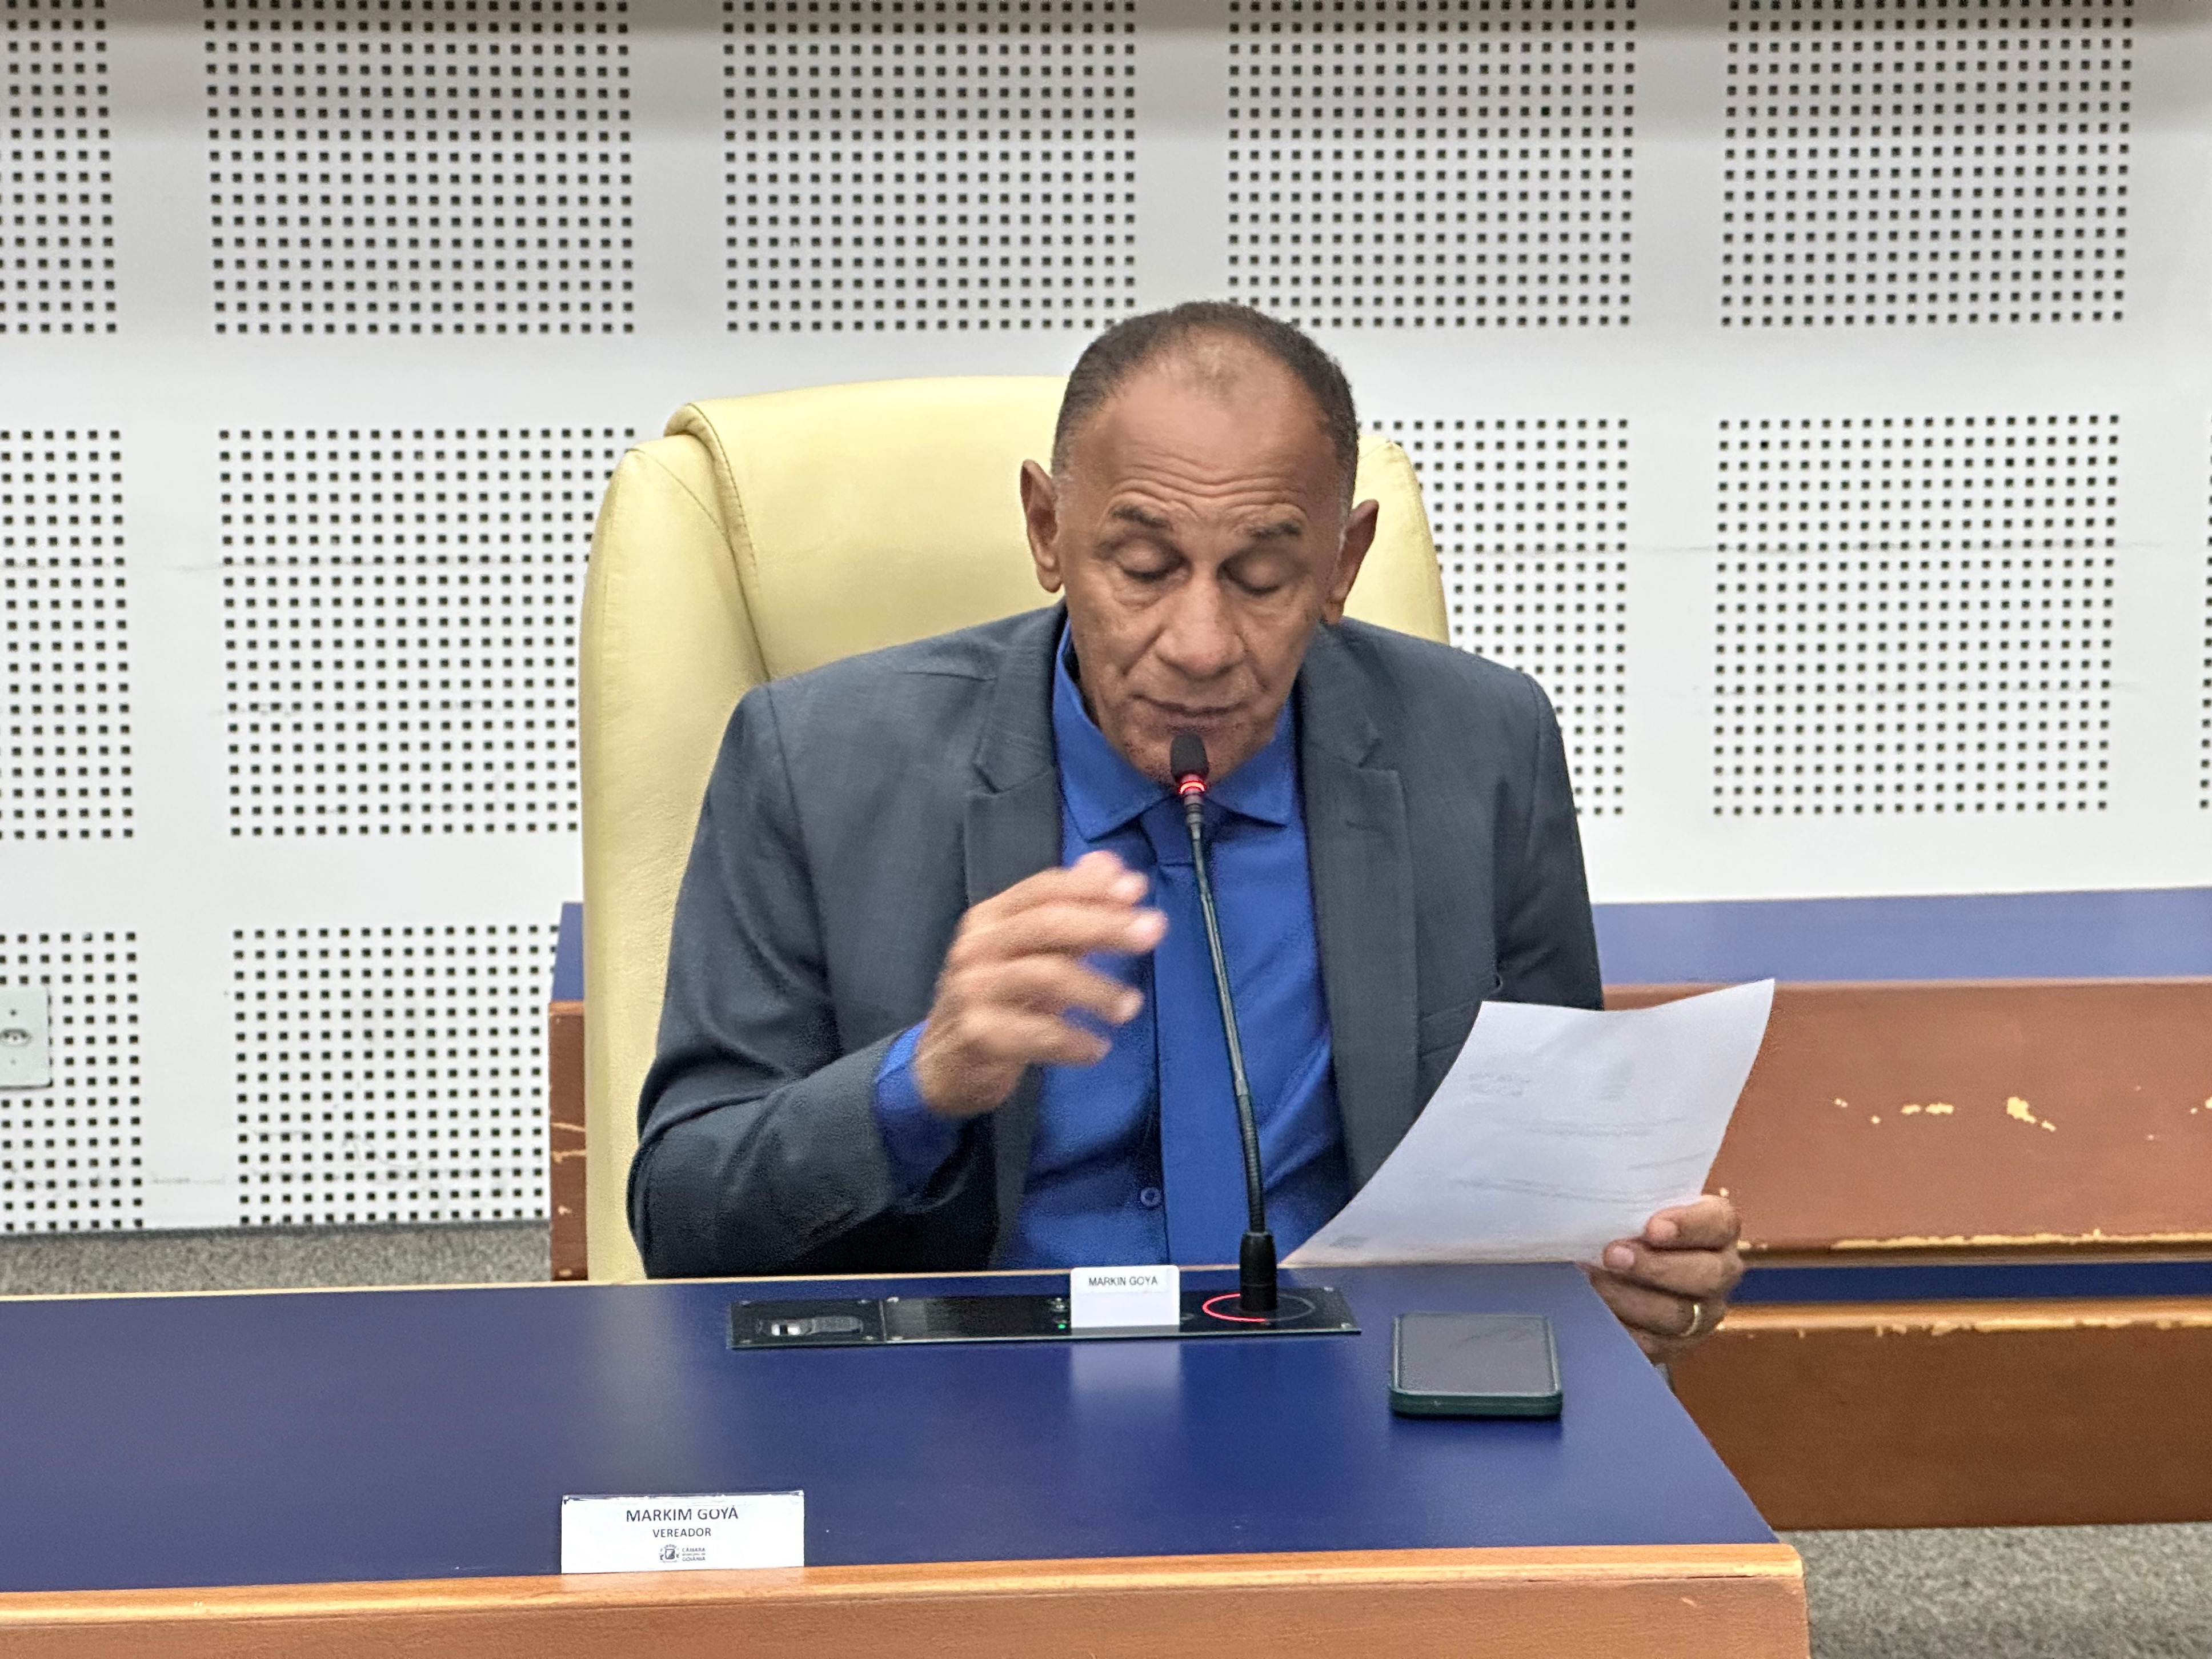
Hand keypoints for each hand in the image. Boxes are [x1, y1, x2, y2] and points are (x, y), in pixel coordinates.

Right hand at [911, 851, 1166, 1118]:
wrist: (944, 1065)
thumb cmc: (998, 1001)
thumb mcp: (1032, 952)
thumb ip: (1071, 909)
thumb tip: (1113, 866)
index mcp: (990, 918)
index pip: (1043, 889)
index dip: (1091, 886)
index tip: (1137, 889)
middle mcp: (976, 946)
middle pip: (1047, 924)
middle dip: (1104, 925)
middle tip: (1152, 932)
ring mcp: (973, 990)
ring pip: (1044, 976)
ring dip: (1097, 989)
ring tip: (1131, 1006)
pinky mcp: (978, 1034)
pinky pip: (1037, 1033)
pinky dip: (1074, 1041)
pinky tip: (1097, 1049)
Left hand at [1583, 1194, 1744, 1363]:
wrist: (1629, 1261)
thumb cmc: (1635, 1223)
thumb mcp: (1641, 1205)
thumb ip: (1633, 1203)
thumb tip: (1599, 1203)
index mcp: (1718, 1228)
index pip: (1719, 1224)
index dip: (1689, 1226)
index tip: (1652, 1227)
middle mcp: (1720, 1272)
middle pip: (1707, 1276)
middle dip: (1657, 1267)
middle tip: (1613, 1255)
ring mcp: (1703, 1313)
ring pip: (1679, 1314)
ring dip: (1632, 1298)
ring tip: (1595, 1281)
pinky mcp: (1678, 1344)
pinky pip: (1654, 1344)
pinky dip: (1622, 1328)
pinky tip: (1596, 1310)